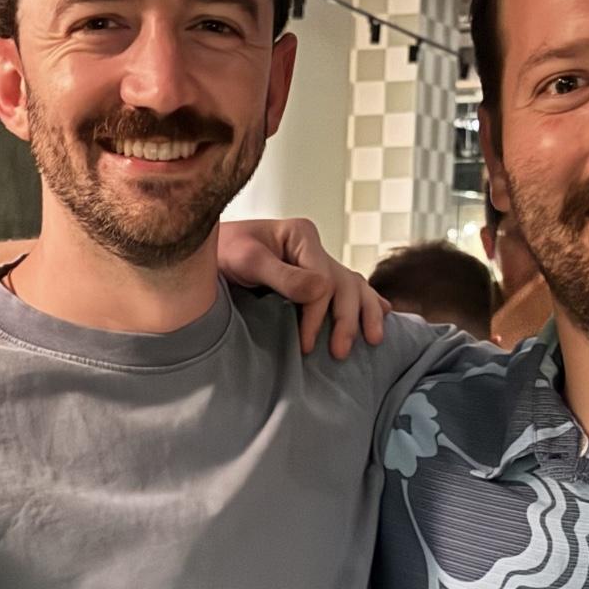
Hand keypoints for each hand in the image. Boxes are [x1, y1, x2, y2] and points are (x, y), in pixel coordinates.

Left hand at [216, 218, 389, 358]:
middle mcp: (314, 247)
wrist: (204, 253)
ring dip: (367, 312)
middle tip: (340, 353)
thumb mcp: (246, 260)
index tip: (305, 345)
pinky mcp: (313, 276)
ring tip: (374, 340)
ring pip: (354, 285)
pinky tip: (384, 313)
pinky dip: (368, 300)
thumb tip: (322, 290)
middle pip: (344, 284)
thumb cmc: (221, 253)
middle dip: (346, 320)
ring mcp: (317, 261)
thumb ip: (282, 274)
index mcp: (302, 235)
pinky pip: (348, 287)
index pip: (323, 280)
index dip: (318, 314)